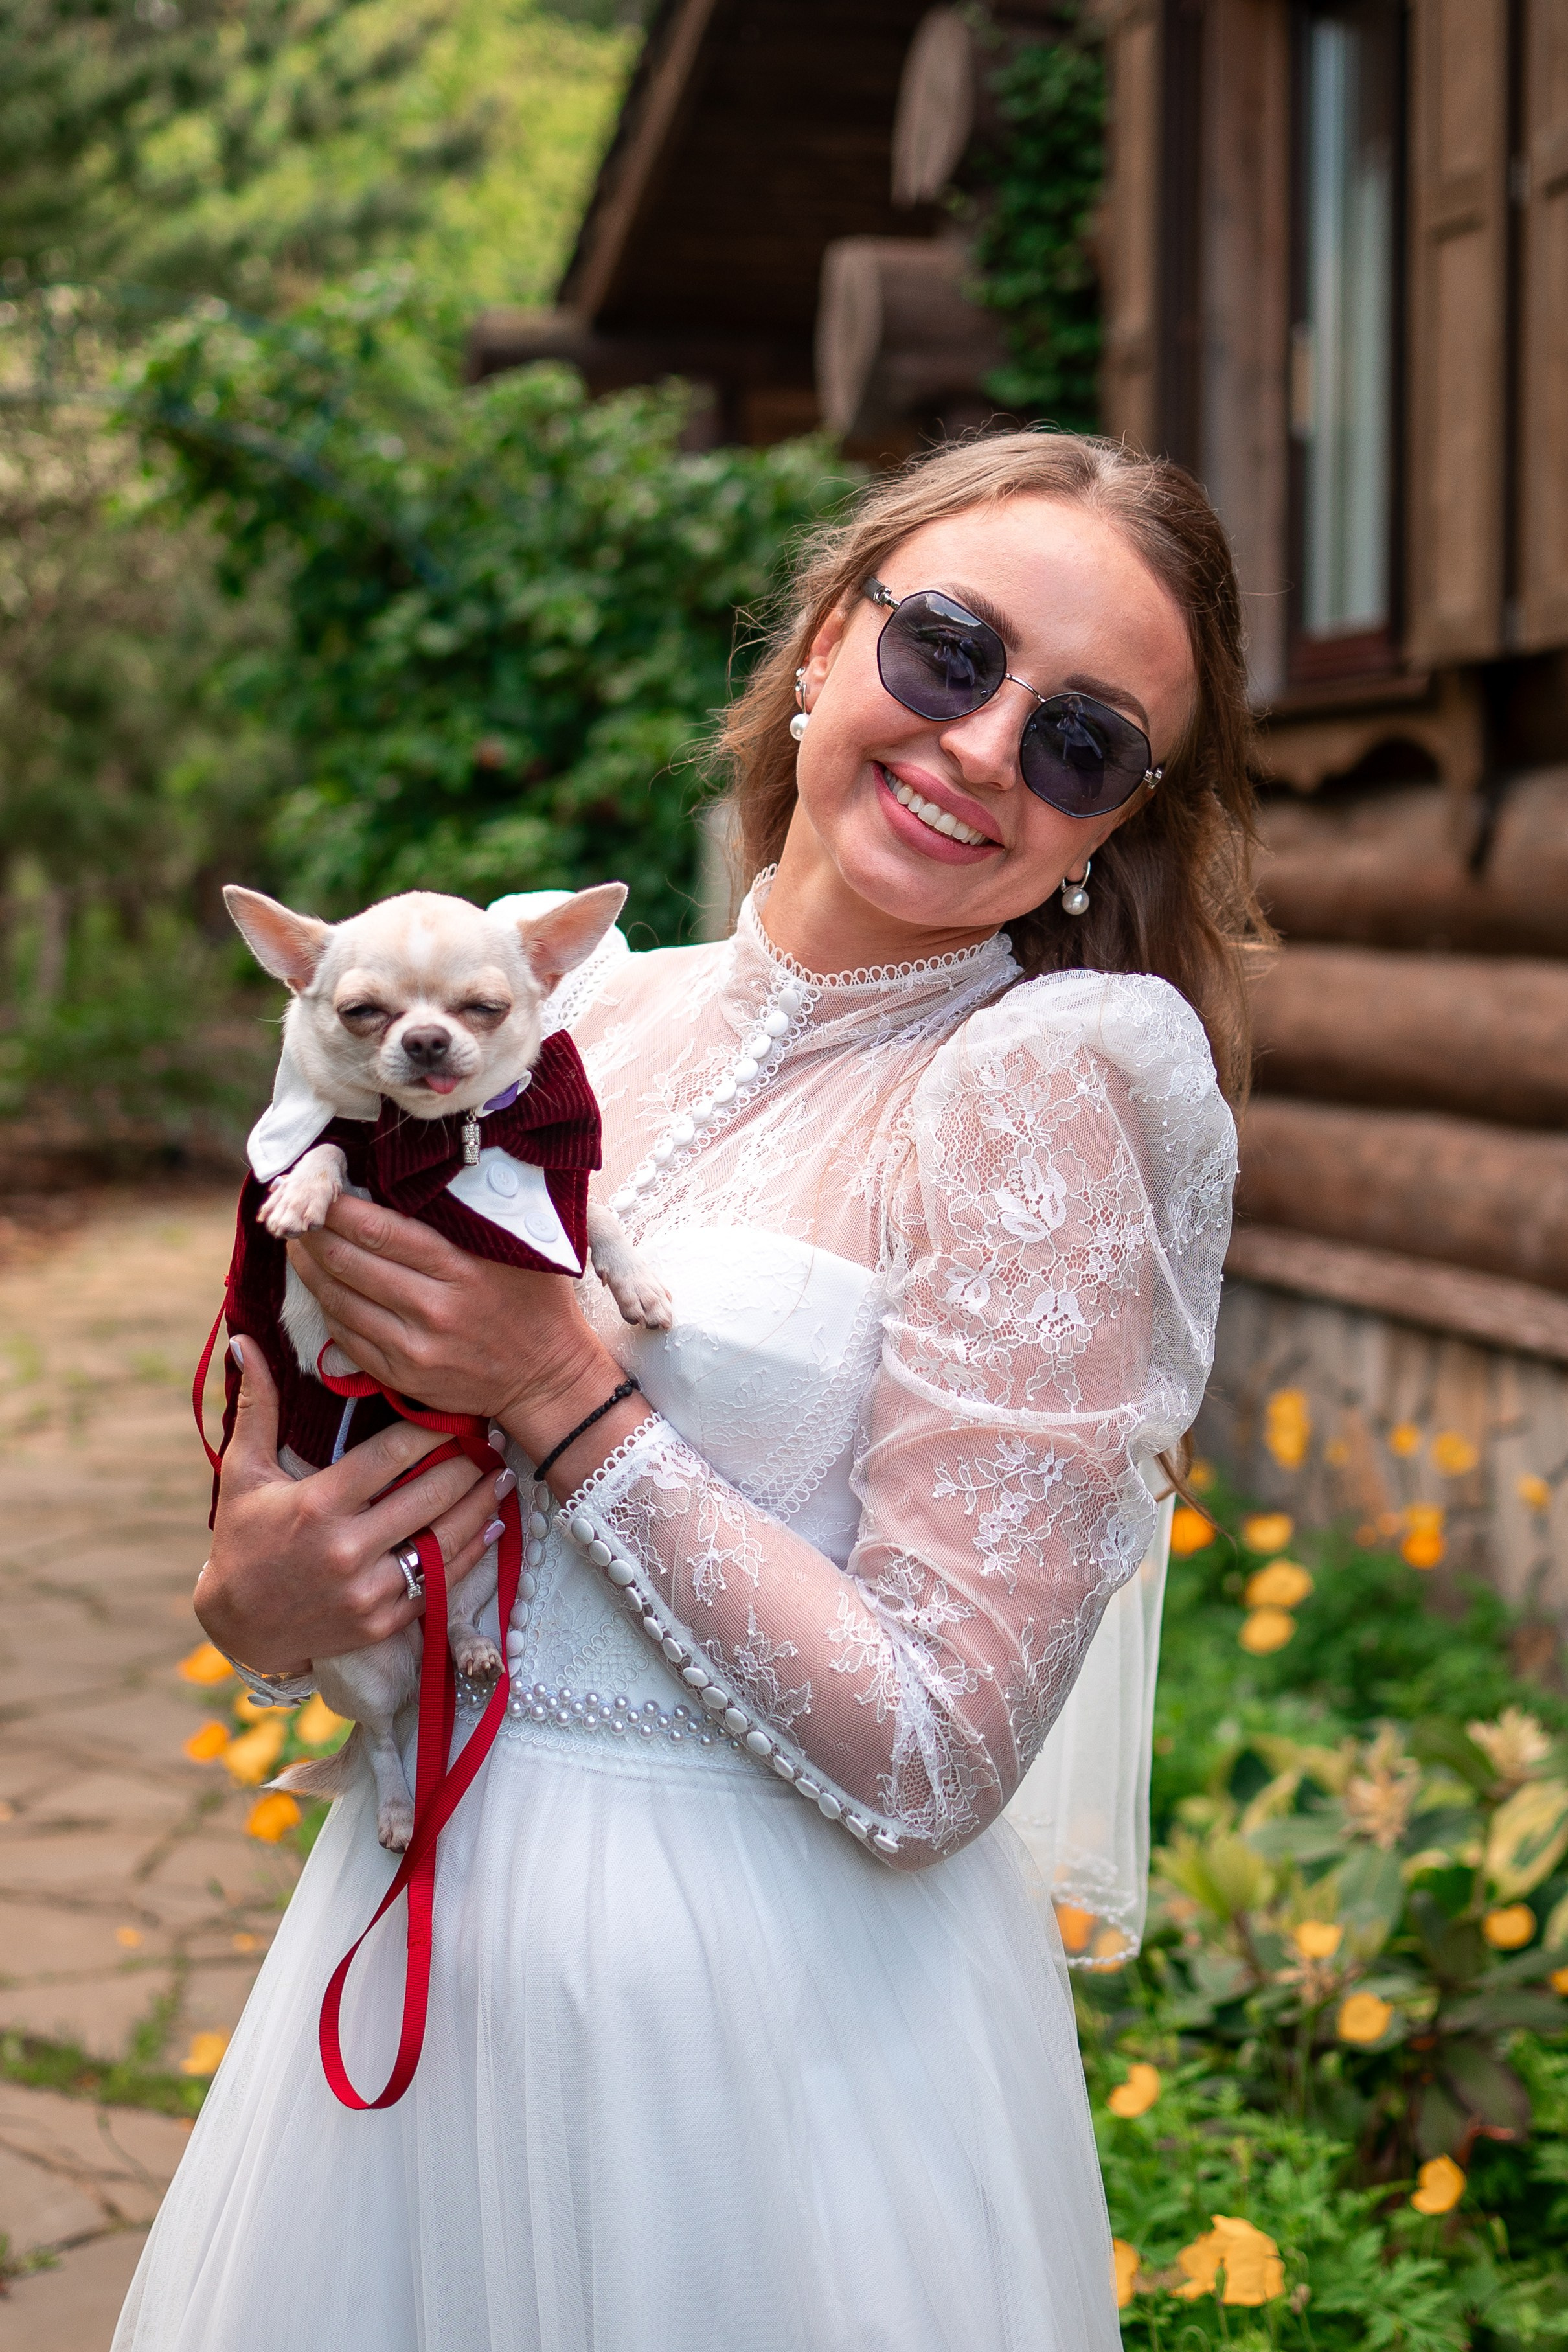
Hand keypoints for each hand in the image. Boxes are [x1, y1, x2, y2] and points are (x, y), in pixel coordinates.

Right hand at [194, 1338, 512, 1676]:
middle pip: (430, 1495)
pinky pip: (440, 1583)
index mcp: (317, 1505)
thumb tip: (244, 1340)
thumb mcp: (242, 1472)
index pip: (391, 1455)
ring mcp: (368, 1590)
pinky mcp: (383, 1622)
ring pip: (445, 1540)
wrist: (240, 1625)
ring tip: (504, 1476)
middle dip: (469, 1463)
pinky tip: (492, 1525)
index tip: (461, 1410)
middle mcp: (346, 1549)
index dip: (433, 1430)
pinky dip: (471, 1552)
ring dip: (482, 1505)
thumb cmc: (243, 1540)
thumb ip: (257, 1406)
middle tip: (494, 1438)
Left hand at [286, 1193, 611, 1426]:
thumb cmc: (536, 1303)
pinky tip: (321, 1286)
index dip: (338, 1207)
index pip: (380, 1230)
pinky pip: (346, 1336)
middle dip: (312, 1232)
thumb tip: (418, 1176)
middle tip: (293, 1210)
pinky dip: (328, 1306)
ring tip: (297, 1244)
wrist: (548, 1379)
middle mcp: (433, 1309)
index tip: (317, 1186)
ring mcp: (413, 1348)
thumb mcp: (520, 1249)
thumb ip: (472, 1217)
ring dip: (309, 1269)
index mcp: (462, 1269)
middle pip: (349, 1262)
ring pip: (338, 1300)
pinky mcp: (401, 1376)